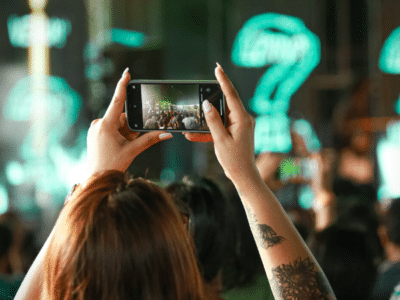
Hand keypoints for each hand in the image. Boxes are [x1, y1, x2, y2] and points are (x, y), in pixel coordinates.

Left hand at [86, 68, 172, 177]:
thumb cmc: (112, 165)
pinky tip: (118, 146)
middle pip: (122, 118)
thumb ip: (150, 139)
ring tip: (123, 147)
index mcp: (105, 125)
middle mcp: (98, 124)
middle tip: (130, 142)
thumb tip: (167, 134)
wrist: (97, 179)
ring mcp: (96, 128)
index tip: (127, 72)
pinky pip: (111, 128)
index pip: (117, 101)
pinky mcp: (95, 133)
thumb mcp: (132, 150)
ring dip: (125, 133)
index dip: (123, 85)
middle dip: (130, 128)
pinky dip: (119, 135)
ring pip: (117, 124)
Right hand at [184, 64, 255, 180]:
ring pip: (222, 115)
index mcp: (242, 119)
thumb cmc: (234, 160)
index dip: (223, 80)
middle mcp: (244, 119)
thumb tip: (207, 104)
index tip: (217, 67)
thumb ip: (213, 120)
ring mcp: (242, 124)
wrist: (243, 175)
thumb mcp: (220, 140)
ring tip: (195, 129)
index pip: (231, 94)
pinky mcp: (238, 130)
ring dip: (209, 120)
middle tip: (200, 95)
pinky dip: (212, 128)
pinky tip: (199, 135)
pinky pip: (223, 124)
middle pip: (226, 103)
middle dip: (211, 102)